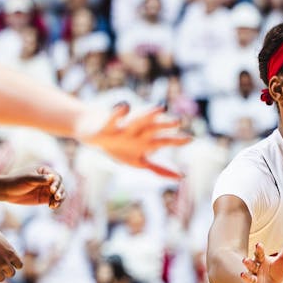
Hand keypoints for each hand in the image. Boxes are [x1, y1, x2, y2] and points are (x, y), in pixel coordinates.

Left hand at [0, 166, 64, 207]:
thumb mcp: (28, 179)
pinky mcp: (45, 198)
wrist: (6, 192)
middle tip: (56, 198)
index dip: (57, 183)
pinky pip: (55, 201)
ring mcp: (47, 189)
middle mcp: (48, 180)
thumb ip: (40, 178)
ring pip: (60, 194)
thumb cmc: (16, 182)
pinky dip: (56, 204)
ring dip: (60, 199)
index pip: (56, 177)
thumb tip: (52, 177)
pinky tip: (52, 207)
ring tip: (54, 204)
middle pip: (60, 186)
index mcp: (44, 171)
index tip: (52, 190)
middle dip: (60, 192)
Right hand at [76, 103, 190, 178]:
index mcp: (144, 141)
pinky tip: (125, 106)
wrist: (91, 131)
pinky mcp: (106, 126)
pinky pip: (113, 118)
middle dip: (165, 125)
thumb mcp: (138, 161)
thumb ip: (159, 169)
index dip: (176, 140)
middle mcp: (136, 132)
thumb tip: (181, 177)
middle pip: (153, 128)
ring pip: (137, 120)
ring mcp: (122, 128)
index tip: (191, 139)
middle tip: (178, 121)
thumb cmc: (119, 146)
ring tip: (161, 107)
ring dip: (148, 114)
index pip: (163, 140)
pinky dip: (118, 113)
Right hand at [239, 227, 282, 282]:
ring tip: (242, 275)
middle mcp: (255, 269)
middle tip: (245, 260)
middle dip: (248, 262)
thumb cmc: (277, 270)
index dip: (259, 249)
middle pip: (251, 265)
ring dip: (246, 276)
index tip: (259, 245)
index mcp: (261, 260)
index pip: (259, 254)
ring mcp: (253, 280)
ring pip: (248, 278)